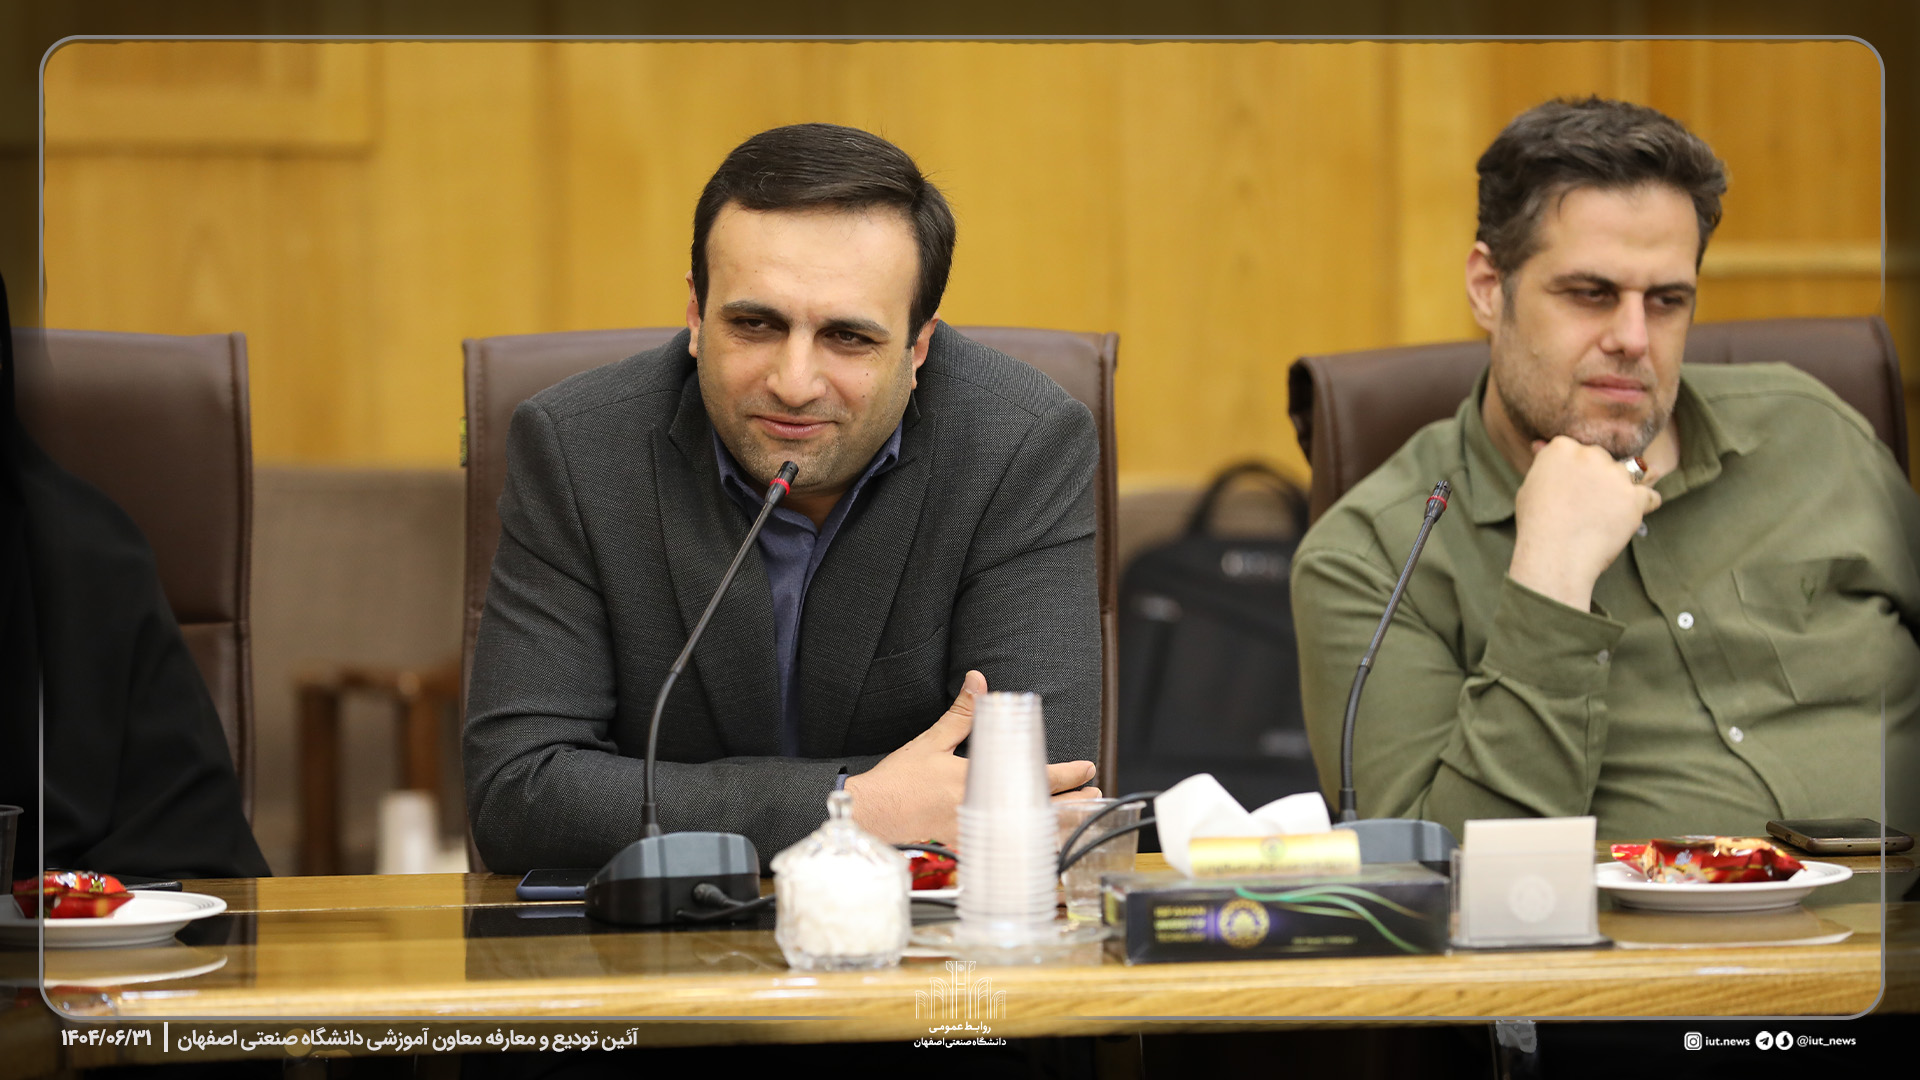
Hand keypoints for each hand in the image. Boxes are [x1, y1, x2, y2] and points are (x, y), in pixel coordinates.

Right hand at [844, 670, 1098, 842]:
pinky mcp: (965, 847)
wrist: (871, 816)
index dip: (1066, 774)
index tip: (1086, 768)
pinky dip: (1026, 846)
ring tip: (1078, 818)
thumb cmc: (898, 782)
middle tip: (1094, 793)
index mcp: (975, 780)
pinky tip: (1040, 844)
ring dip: (1056, 825)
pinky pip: (1005, 849)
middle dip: (1071, 802)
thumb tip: (978, 680)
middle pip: (1038, 808)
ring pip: (1026, 832)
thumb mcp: (930, 742)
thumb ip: (961, 714)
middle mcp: (979, 809)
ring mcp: (974, 833)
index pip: (1032, 776)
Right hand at [1509, 436, 1661, 610]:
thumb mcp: (1529, 487)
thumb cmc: (1536, 525)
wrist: (1554, 555)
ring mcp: (1615, 476)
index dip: (1574, 469)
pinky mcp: (1634, 498)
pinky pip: (1650, 496)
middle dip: (1598, 477)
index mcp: (1562, 448)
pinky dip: (1642, 506)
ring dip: (1619, 491)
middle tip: (1587, 503)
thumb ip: (1544, 465)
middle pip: (1602, 459)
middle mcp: (1591, 455)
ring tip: (1603, 516)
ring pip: (1626, 475)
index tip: (1570, 487)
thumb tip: (1541, 446)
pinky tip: (1626, 518)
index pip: (1576, 449)